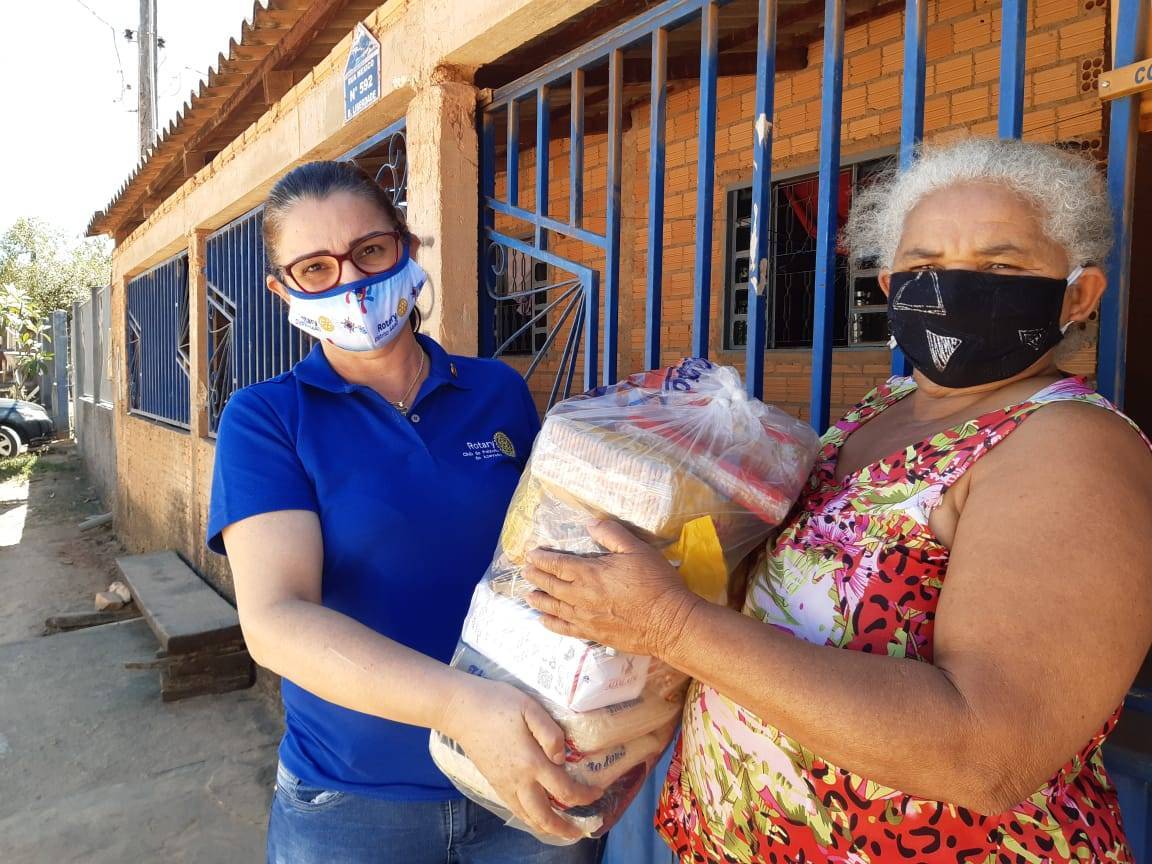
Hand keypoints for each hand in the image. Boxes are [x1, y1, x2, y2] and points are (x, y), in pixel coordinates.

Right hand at [439, 676, 598, 839]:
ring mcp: (504, 784)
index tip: (598, 792)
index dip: (584, 796)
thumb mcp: (530, 708)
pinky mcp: (494, 782)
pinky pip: (514, 810)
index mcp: (531, 762)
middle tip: (581, 830)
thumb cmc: (499, 703)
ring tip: (562, 832)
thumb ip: (551, 733)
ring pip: (528, 817)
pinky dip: (529, 819)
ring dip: (547, 828)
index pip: (564, 790)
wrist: (462, 710)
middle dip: (565, 828)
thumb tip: (563, 757)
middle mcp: (518, 780)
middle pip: (544, 816)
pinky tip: (536, 816)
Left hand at [522, 520, 701, 656]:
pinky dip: (551, 623)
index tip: (531, 554)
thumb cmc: (656, 583)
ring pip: (554, 607)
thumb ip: (611, 534)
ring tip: (528, 595)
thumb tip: (590, 523)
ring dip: (539, 599)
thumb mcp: (637, 550)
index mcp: (590, 574)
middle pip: (551, 585)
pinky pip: (565, 628)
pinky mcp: (593, 634)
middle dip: (536, 576)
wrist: (669, 623)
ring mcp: (585, 618)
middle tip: (525, 570)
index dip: (542, 558)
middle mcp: (581, 597)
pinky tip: (544, 620)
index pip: (557, 564)